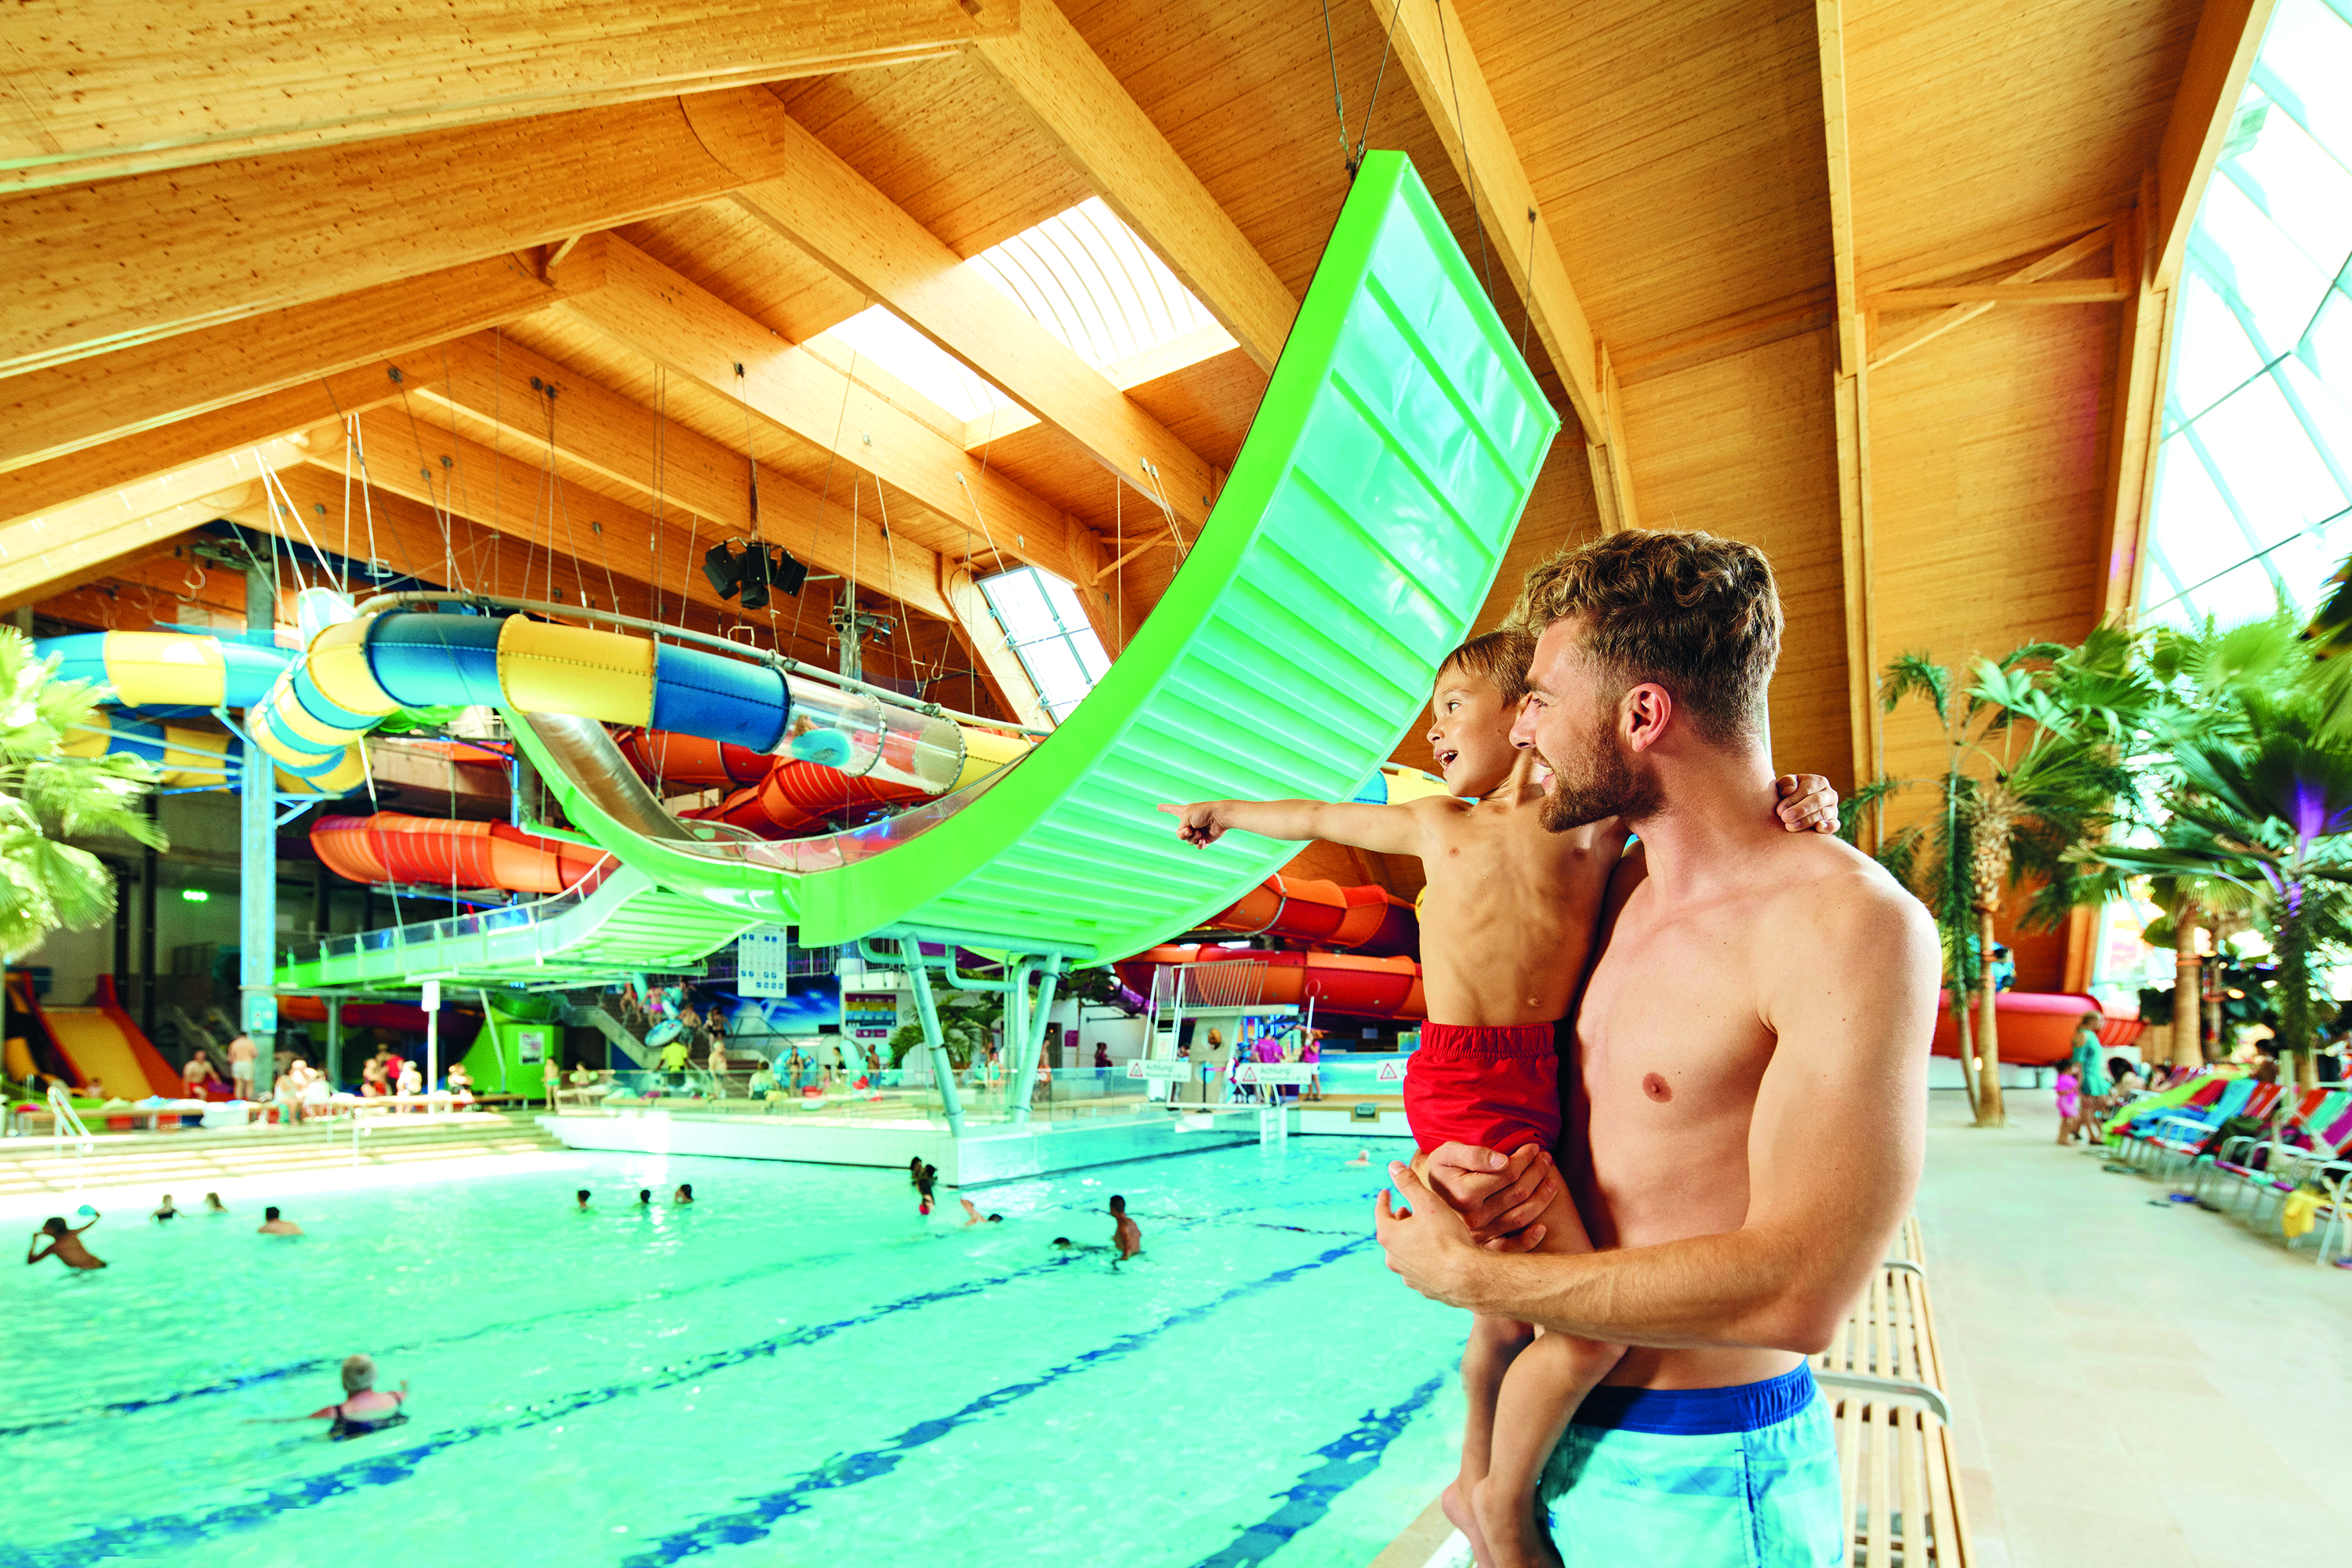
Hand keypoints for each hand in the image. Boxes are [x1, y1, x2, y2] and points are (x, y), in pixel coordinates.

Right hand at [1157, 802, 1226, 845]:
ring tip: (1199, 833)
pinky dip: (1199, 844)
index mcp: (1184, 813)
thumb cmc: (1203, 812)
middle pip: (1180, 834)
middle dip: (1183, 834)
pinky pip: (1198, 846)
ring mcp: (1197, 831)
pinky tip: (1203, 840)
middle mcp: (1190, 822)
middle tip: (1190, 830)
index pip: (1172, 810)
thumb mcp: (1186, 815)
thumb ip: (1181, 827)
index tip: (1158, 807)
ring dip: (1193, 838)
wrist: (1220, 817)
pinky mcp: (1205, 839)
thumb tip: (1188, 836)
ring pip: (1188, 841)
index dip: (1165, 808)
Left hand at [1375, 1161, 1488, 1305]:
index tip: (1386, 1191)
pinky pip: (1417, 1268)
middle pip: (1391, 1233)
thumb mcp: (1427, 1203)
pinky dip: (1421, 1257)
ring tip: (1421, 1231)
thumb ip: (1409, 1183)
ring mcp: (1406, 1275)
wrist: (1467, 1278)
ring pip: (1403, 1252)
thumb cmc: (1447, 1238)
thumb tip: (1393, 1166)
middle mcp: (1392, 1258)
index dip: (1384, 1199)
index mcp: (1389, 1236)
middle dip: (1398, 1220)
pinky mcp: (1422, 1288)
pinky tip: (1434, 1254)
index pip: (1380, 1212)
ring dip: (1410, 1240)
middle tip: (1406, 1210)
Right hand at [1424, 1142, 1559, 1247]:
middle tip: (1545, 1159)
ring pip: (1521, 1216)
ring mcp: (1480, 1234)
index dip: (1524, 1158)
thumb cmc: (1439, 1170)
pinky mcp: (1484, 1246)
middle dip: (1536, 1172)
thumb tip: (1503, 1161)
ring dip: (1542, 1198)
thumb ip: (1475, 1154)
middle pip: (1518, 1193)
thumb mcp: (1448, 1153)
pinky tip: (1542, 1227)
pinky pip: (1511, 1247)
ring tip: (1551, 1181)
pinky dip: (1530, 1239)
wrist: (1423, 1197)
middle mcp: (1473, 1218)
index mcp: (1465, 1194)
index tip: (1533, 1147)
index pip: (1507, 1174)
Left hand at [1774, 773, 1839, 833]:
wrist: (1792, 809)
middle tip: (1785, 818)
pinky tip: (1817, 829)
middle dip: (1800, 810)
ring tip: (1790, 827)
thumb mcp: (1784, 786)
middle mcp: (1829, 794)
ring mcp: (1833, 809)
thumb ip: (1786, 784)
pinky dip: (1827, 827)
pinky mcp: (1834, 823)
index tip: (1779, 810)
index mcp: (1818, 782)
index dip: (1793, 800)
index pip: (1807, 789)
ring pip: (1824, 814)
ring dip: (1806, 821)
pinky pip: (1834, 825)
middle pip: (1817, 801)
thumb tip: (1790, 790)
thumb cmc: (1787, 795)